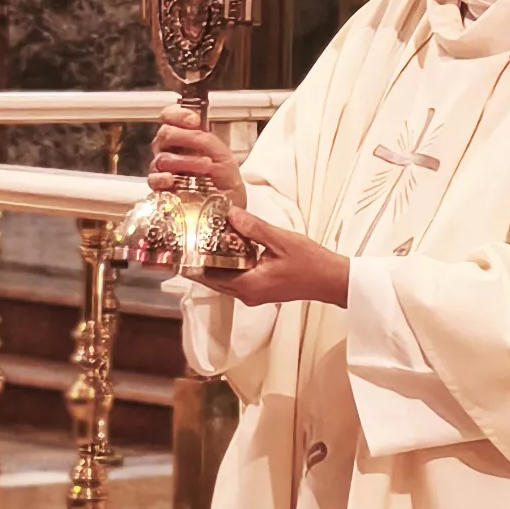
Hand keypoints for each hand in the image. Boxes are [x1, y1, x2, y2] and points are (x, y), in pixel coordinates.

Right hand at [148, 106, 245, 207]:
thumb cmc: (225, 181)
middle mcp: (170, 151)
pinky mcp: (160, 190)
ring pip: (162, 157)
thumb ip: (206, 138)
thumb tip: (194, 126)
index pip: (169, 116)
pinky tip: (172, 179)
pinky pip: (153, 179)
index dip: (177, 114)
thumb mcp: (223, 155)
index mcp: (184, 138)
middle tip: (203, 148)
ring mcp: (164, 170)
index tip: (193, 121)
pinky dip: (162, 178)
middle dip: (184, 138)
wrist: (229, 207)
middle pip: (163, 134)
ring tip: (205, 167)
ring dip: (185, 160)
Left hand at [193, 208, 348, 307]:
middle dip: (197, 263)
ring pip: (222, 280)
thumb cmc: (310, 263)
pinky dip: (225, 266)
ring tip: (198, 243)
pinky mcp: (259, 290)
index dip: (191, 263)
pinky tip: (223, 249)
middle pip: (211, 280)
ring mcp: (252, 294)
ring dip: (210, 265)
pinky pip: (234, 279)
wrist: (331, 280)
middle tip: (184, 242)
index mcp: (248, 285)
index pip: (209, 276)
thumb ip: (254, 228)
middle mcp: (246, 295)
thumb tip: (229, 213)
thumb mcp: (281, 240)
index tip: (178, 248)